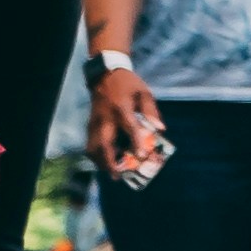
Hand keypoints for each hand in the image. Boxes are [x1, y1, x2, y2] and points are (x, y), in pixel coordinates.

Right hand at [88, 63, 169, 182]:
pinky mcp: (90, 126)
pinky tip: (106, 163)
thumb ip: (152, 112)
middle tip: (118, 175)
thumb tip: (161, 130)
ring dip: (101, 162)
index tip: (142, 156)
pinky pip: (90, 145)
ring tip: (113, 173)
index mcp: (121, 107)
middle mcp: (105, 117)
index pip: (128, 127)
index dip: (135, 142)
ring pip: (92, 147)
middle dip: (110, 161)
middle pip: (103, 143)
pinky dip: (97, 157)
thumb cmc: (129, 85)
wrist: (105, 76)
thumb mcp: (144, 93)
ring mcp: (94, 122)